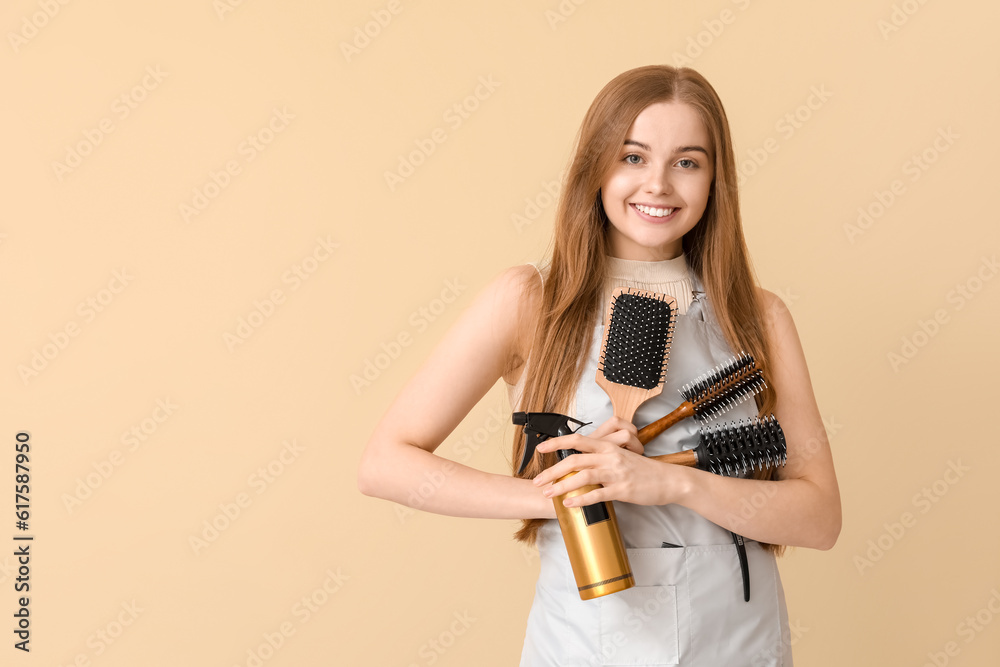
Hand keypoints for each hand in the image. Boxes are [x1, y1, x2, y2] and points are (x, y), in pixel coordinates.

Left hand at [531, 417, 687, 507]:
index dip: (556, 443)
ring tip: (549, 493)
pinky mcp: (621, 489)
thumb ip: (602, 458)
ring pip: (582, 476)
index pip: (577, 440)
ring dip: (561, 486)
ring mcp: (615, 473)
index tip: (541, 449)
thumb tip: (581, 465)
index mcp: (608, 447)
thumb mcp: (621, 457)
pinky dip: (580, 499)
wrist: (668, 480)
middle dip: (552, 471)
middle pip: (574, 460)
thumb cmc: (644, 470)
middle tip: (538, 480)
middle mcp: (609, 457)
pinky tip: (570, 504)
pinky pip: (597, 494)